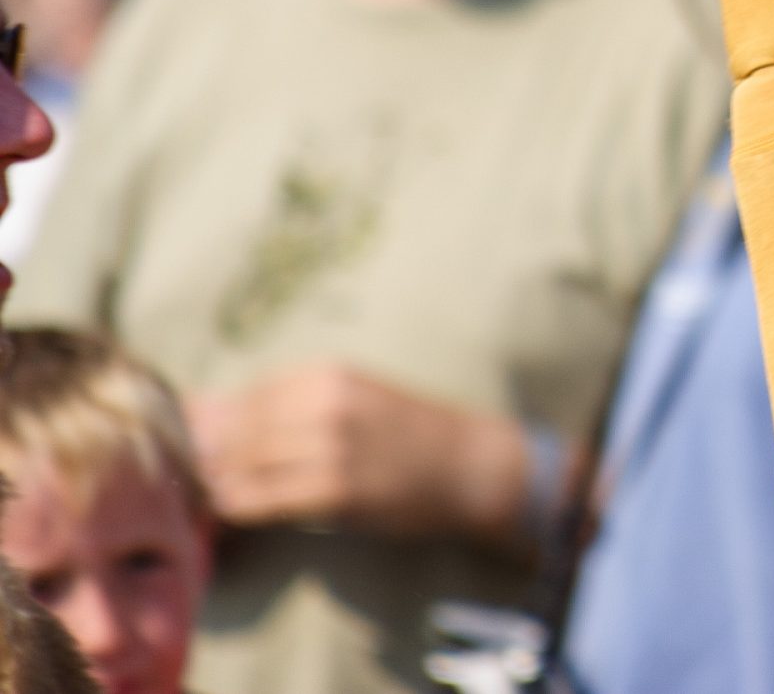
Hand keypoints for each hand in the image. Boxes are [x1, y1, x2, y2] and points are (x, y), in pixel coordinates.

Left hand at [187, 365, 532, 549]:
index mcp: (325, 375)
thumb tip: (203, 412)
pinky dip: (236, 509)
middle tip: (187, 482)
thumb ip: (287, 404)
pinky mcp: (336, 490)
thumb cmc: (406, 432)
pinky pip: (261, 500)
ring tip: (207, 499)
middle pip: (232, 432)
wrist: (468, 464)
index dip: (206, 426)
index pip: (239, 398)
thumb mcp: (351, 397)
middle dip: (201, 458)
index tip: (190, 448)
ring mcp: (330, 447)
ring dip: (214, 486)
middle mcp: (324, 403)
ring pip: (239, 467)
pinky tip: (232, 515)